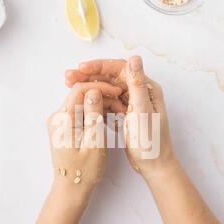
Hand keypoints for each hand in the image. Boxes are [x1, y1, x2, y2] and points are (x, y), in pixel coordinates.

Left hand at [47, 85, 125, 200]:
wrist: (71, 189)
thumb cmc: (84, 170)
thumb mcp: (94, 141)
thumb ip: (93, 114)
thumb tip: (93, 91)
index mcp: (62, 120)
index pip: (79, 90)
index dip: (100, 87)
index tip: (117, 93)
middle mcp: (58, 118)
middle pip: (81, 95)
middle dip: (103, 96)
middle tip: (122, 107)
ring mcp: (60, 122)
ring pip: (83, 103)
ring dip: (101, 105)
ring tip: (119, 114)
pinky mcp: (65, 127)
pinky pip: (81, 113)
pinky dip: (95, 114)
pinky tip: (109, 120)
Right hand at [65, 56, 178, 179]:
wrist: (155, 166)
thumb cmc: (151, 141)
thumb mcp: (142, 111)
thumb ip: (137, 85)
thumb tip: (135, 57)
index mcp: (146, 88)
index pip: (120, 68)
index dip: (99, 66)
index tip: (80, 68)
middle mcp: (140, 92)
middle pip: (111, 77)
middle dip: (89, 75)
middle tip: (68, 77)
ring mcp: (132, 104)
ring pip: (107, 89)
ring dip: (89, 87)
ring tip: (69, 87)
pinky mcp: (126, 115)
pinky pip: (108, 103)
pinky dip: (95, 101)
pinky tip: (81, 103)